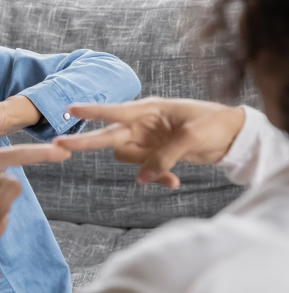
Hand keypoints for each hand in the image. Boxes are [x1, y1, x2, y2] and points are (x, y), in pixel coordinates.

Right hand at [53, 97, 244, 188]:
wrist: (233, 136)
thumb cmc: (214, 124)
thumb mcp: (191, 138)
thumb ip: (163, 158)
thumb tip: (142, 180)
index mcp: (148, 110)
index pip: (114, 111)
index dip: (92, 112)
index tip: (69, 110)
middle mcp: (142, 124)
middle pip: (108, 136)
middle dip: (85, 142)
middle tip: (58, 146)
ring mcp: (147, 140)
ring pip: (127, 158)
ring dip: (144, 169)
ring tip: (170, 177)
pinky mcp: (154, 154)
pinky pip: (145, 170)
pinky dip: (158, 177)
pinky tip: (174, 182)